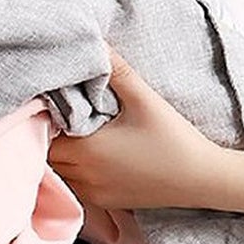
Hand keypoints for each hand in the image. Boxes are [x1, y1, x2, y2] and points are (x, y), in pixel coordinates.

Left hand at [48, 48, 243, 219]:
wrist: (200, 179)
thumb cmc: (173, 139)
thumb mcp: (144, 100)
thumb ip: (117, 71)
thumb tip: (96, 42)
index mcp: (86, 150)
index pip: (43, 136)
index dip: (42, 120)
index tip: (51, 103)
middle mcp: (83, 176)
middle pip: (45, 157)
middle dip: (47, 137)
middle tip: (57, 116)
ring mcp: (92, 193)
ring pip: (59, 174)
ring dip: (59, 157)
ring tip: (72, 135)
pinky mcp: (104, 202)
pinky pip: (75, 187)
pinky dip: (74, 173)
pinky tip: (89, 157)